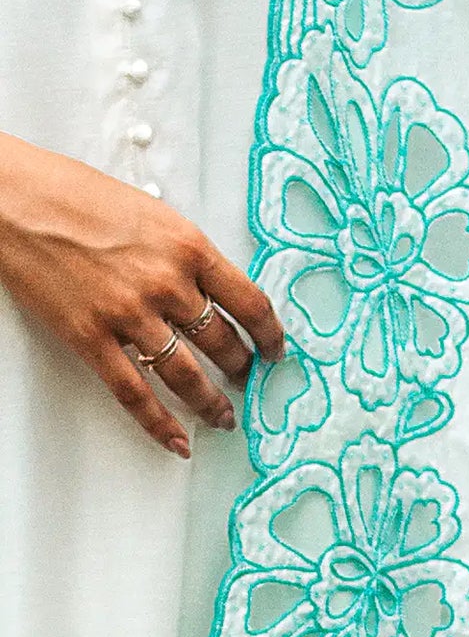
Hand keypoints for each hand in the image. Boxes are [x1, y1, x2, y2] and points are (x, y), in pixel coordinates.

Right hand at [0, 130, 282, 458]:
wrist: (13, 199)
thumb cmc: (75, 194)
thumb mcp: (150, 213)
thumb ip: (184, 253)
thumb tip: (212, 290)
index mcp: (188, 247)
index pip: (251, 302)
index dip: (270, 334)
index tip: (275, 350)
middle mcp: (167, 284)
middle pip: (223, 342)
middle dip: (241, 368)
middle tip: (245, 380)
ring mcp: (130, 315)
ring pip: (188, 375)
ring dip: (212, 402)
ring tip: (224, 417)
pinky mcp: (91, 339)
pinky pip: (136, 394)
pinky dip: (160, 424)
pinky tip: (178, 442)